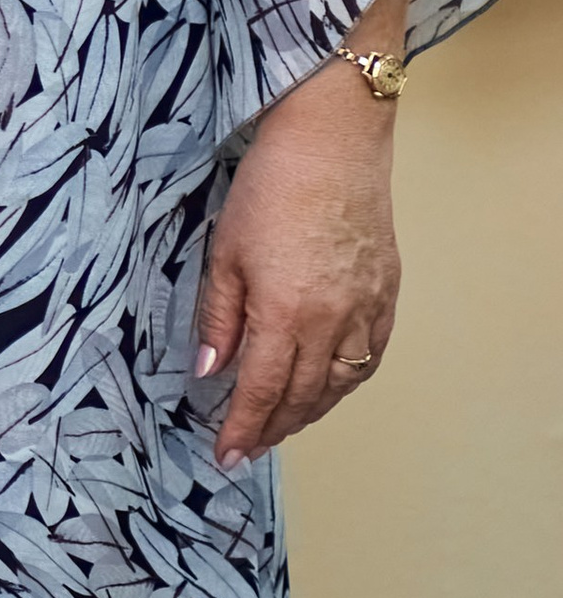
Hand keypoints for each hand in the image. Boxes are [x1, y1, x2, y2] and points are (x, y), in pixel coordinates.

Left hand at [197, 75, 400, 466]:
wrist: (332, 142)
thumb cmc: (270, 188)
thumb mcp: (225, 252)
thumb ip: (218, 317)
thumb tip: (210, 371)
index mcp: (286, 314)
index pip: (263, 391)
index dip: (244, 428)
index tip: (228, 455)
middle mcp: (333, 321)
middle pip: (304, 395)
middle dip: (275, 428)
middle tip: (252, 447)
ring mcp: (367, 308)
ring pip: (342, 382)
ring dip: (313, 411)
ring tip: (286, 424)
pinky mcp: (387, 291)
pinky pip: (373, 354)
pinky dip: (350, 380)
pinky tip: (334, 386)